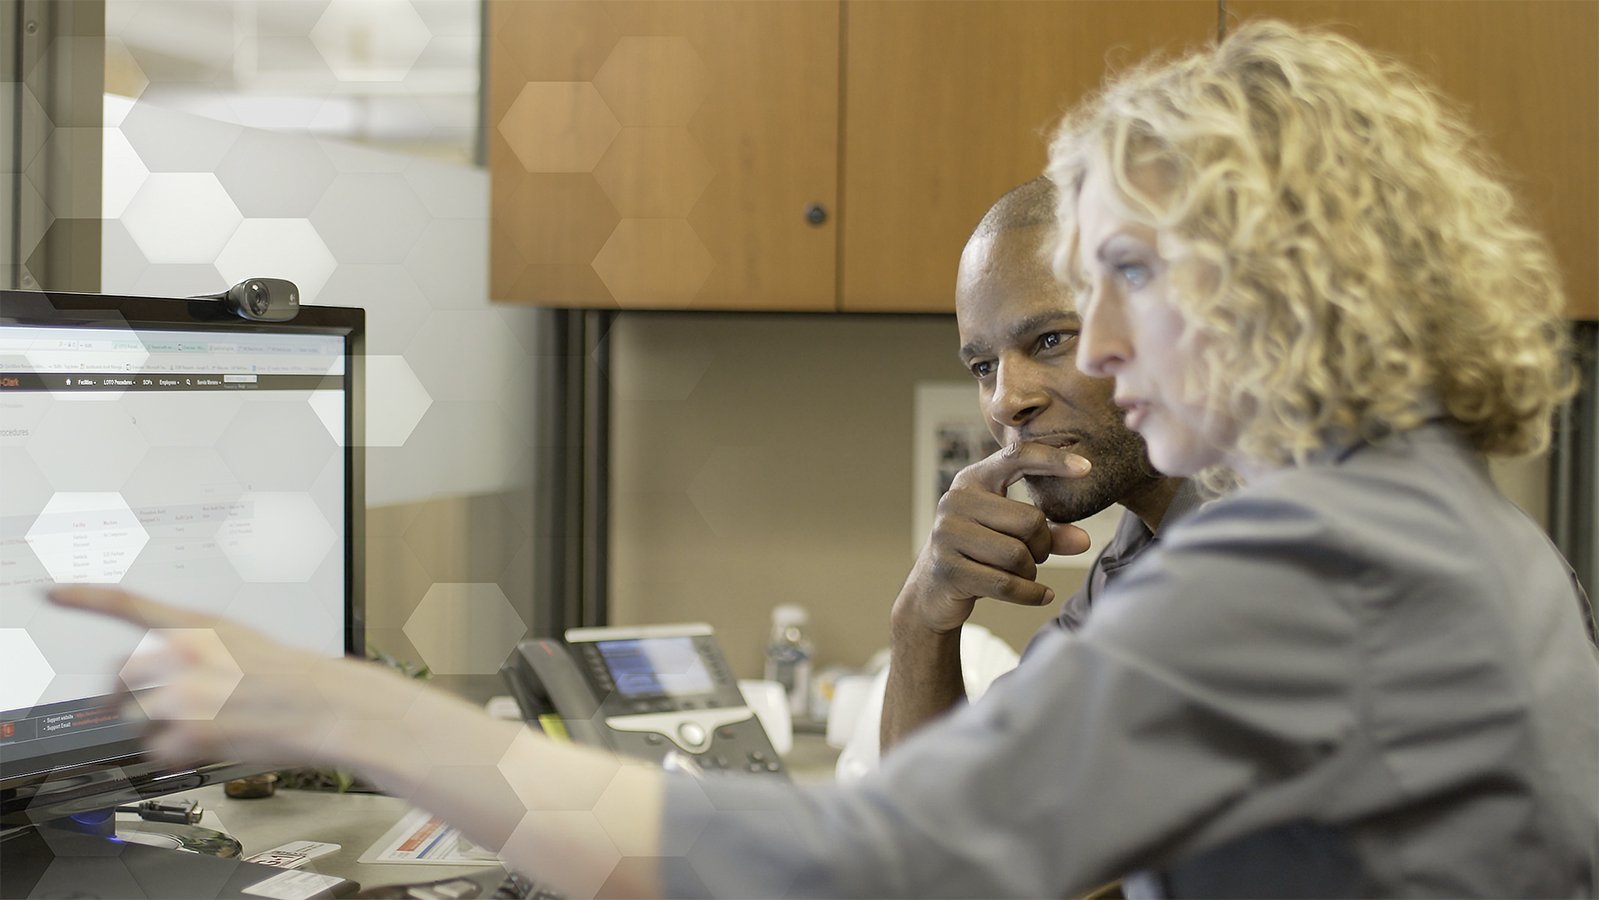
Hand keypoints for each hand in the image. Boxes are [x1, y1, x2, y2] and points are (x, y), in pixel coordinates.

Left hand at [46, 586, 415, 768]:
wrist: (325, 706)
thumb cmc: (291, 678)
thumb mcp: (240, 643)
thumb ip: (187, 652)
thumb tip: (136, 683)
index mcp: (198, 624)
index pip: (128, 604)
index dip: (84, 598)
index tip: (52, 593)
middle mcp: (183, 654)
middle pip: (119, 675)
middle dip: (130, 694)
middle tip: (163, 705)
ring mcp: (182, 693)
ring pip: (132, 718)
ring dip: (157, 727)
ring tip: (204, 724)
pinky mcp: (186, 732)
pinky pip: (155, 751)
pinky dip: (176, 754)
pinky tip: (209, 742)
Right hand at [894, 442, 1093, 633]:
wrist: (931, 590)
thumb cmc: (979, 553)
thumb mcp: (1010, 534)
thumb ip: (1049, 532)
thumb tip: (1084, 541)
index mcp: (973, 480)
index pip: (1016, 457)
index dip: (1052, 459)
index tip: (1087, 467)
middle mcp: (956, 501)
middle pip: (1029, 521)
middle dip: (1043, 545)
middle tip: (1037, 556)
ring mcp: (948, 535)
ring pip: (1018, 556)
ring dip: (1032, 571)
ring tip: (1025, 573)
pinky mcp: (949, 569)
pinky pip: (1006, 584)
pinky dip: (1030, 594)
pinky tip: (1042, 595)